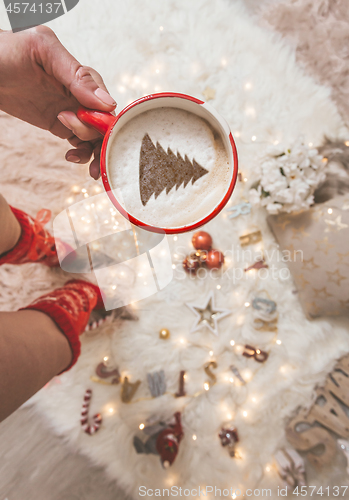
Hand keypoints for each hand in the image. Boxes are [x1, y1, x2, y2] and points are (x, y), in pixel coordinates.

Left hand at [0, 26, 115, 178]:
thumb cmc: (6, 49)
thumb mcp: (44, 51)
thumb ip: (76, 75)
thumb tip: (107, 103)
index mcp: (79, 75)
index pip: (104, 101)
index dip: (105, 119)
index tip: (98, 129)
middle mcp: (78, 93)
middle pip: (102, 122)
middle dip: (101, 140)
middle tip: (90, 152)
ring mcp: (69, 109)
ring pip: (94, 134)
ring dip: (94, 151)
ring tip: (78, 159)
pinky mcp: (58, 123)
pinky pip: (78, 141)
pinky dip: (80, 152)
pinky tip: (70, 156)